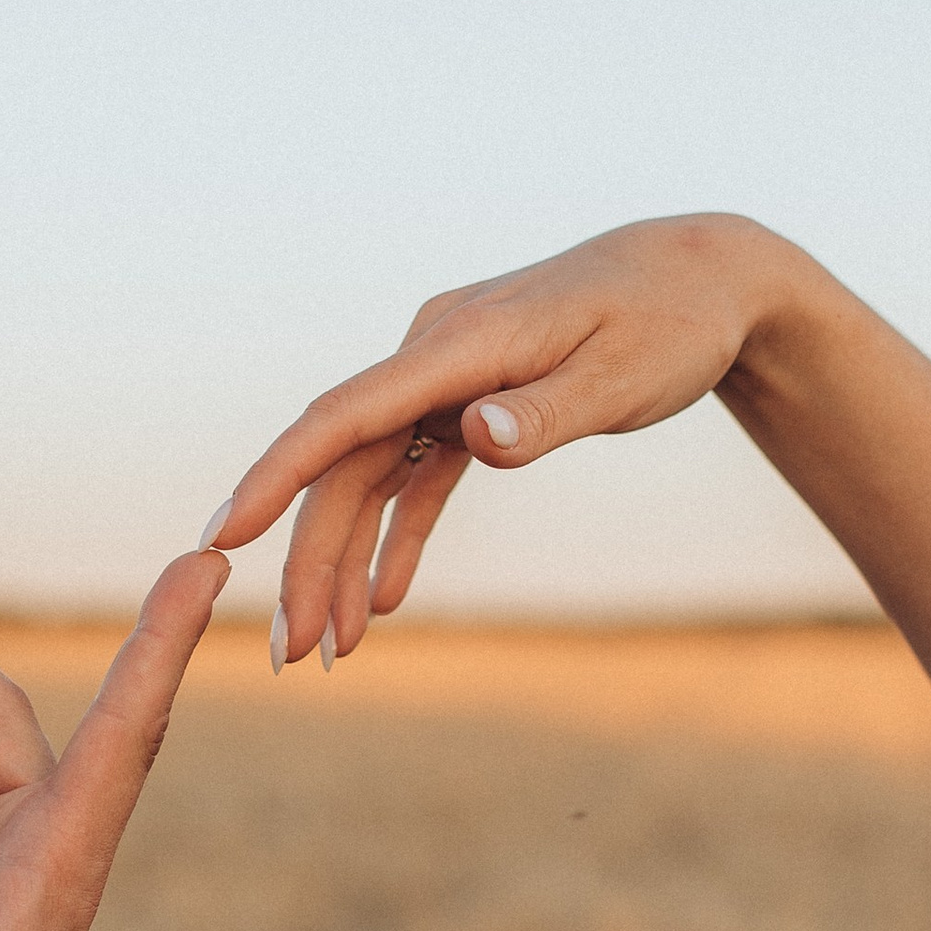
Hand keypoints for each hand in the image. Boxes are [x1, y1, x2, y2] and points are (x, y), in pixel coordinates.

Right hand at [208, 213, 801, 664]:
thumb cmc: (672, 322)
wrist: (706, 276)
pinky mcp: (471, 398)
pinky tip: (381, 601)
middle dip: (310, 560)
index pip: (346, 415)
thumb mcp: (624, 374)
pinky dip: (400, 534)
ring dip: (346, 560)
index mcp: (460, 342)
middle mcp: (436, 353)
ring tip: (328, 649)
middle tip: (289, 653)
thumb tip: (474, 436)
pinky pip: (418, 473)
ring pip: (373, 476)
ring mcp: (449, 376)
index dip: (279, 477)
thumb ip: (546, 412)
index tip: (224, 537)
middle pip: (347, 464)